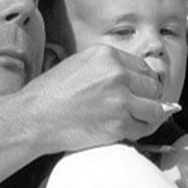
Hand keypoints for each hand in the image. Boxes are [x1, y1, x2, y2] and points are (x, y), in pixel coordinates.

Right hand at [22, 43, 169, 152]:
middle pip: (152, 87)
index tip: (139, 92)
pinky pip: (142, 128)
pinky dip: (139, 131)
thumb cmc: (48, 94)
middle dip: (147, 99)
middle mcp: (117, 74)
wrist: (33, 118)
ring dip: (148, 117)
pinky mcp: (118, 124)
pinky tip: (129, 131)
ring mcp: (120, 99)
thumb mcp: (78, 65)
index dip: (143, 82)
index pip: (143, 67)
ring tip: (137, 121)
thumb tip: (129, 80)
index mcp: (107, 55)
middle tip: (138, 109)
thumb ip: (105, 68)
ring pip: (154, 109)